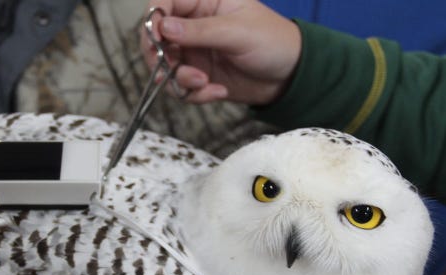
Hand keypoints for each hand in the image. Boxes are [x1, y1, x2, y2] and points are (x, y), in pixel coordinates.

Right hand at [142, 0, 300, 104]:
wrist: (291, 77)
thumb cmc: (273, 41)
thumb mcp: (237, 31)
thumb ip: (199, 31)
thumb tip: (164, 27)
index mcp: (204, 2)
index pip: (165, 3)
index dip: (154, 19)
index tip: (157, 37)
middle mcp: (194, 26)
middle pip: (157, 39)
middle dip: (162, 57)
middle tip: (168, 68)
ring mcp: (194, 52)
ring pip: (166, 67)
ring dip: (180, 80)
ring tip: (203, 83)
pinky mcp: (199, 76)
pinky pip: (181, 87)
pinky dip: (195, 94)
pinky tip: (218, 91)